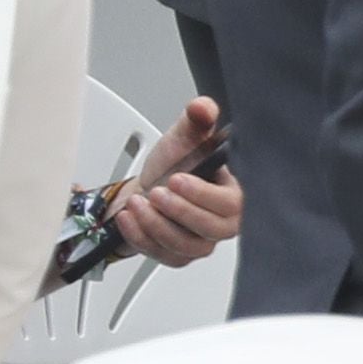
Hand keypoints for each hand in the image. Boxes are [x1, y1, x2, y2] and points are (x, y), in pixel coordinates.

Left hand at [109, 99, 241, 265]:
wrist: (146, 190)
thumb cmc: (171, 166)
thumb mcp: (183, 137)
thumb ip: (195, 120)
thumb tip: (203, 107)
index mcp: (231, 191)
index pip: (232, 203)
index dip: (203, 195)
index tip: (177, 179)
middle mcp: (221, 221)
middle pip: (213, 229)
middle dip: (180, 212)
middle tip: (157, 192)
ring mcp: (201, 241)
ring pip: (187, 246)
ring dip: (157, 225)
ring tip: (138, 203)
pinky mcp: (179, 255)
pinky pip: (165, 256)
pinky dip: (141, 237)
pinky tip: (130, 217)